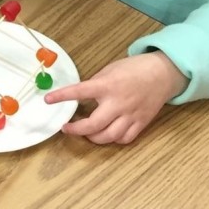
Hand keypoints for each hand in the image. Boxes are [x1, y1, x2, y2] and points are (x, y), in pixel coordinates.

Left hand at [45, 51, 187, 144]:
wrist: (161, 74)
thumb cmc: (133, 69)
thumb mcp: (109, 70)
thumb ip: (96, 84)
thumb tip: (81, 96)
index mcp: (107, 85)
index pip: (79, 92)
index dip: (62, 96)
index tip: (48, 100)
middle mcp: (117, 103)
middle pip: (93, 125)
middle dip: (76, 129)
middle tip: (66, 127)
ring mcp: (130, 115)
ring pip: (108, 136)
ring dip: (93, 137)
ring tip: (85, 132)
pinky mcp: (140, 124)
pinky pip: (124, 139)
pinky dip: (113, 139)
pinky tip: (106, 134)